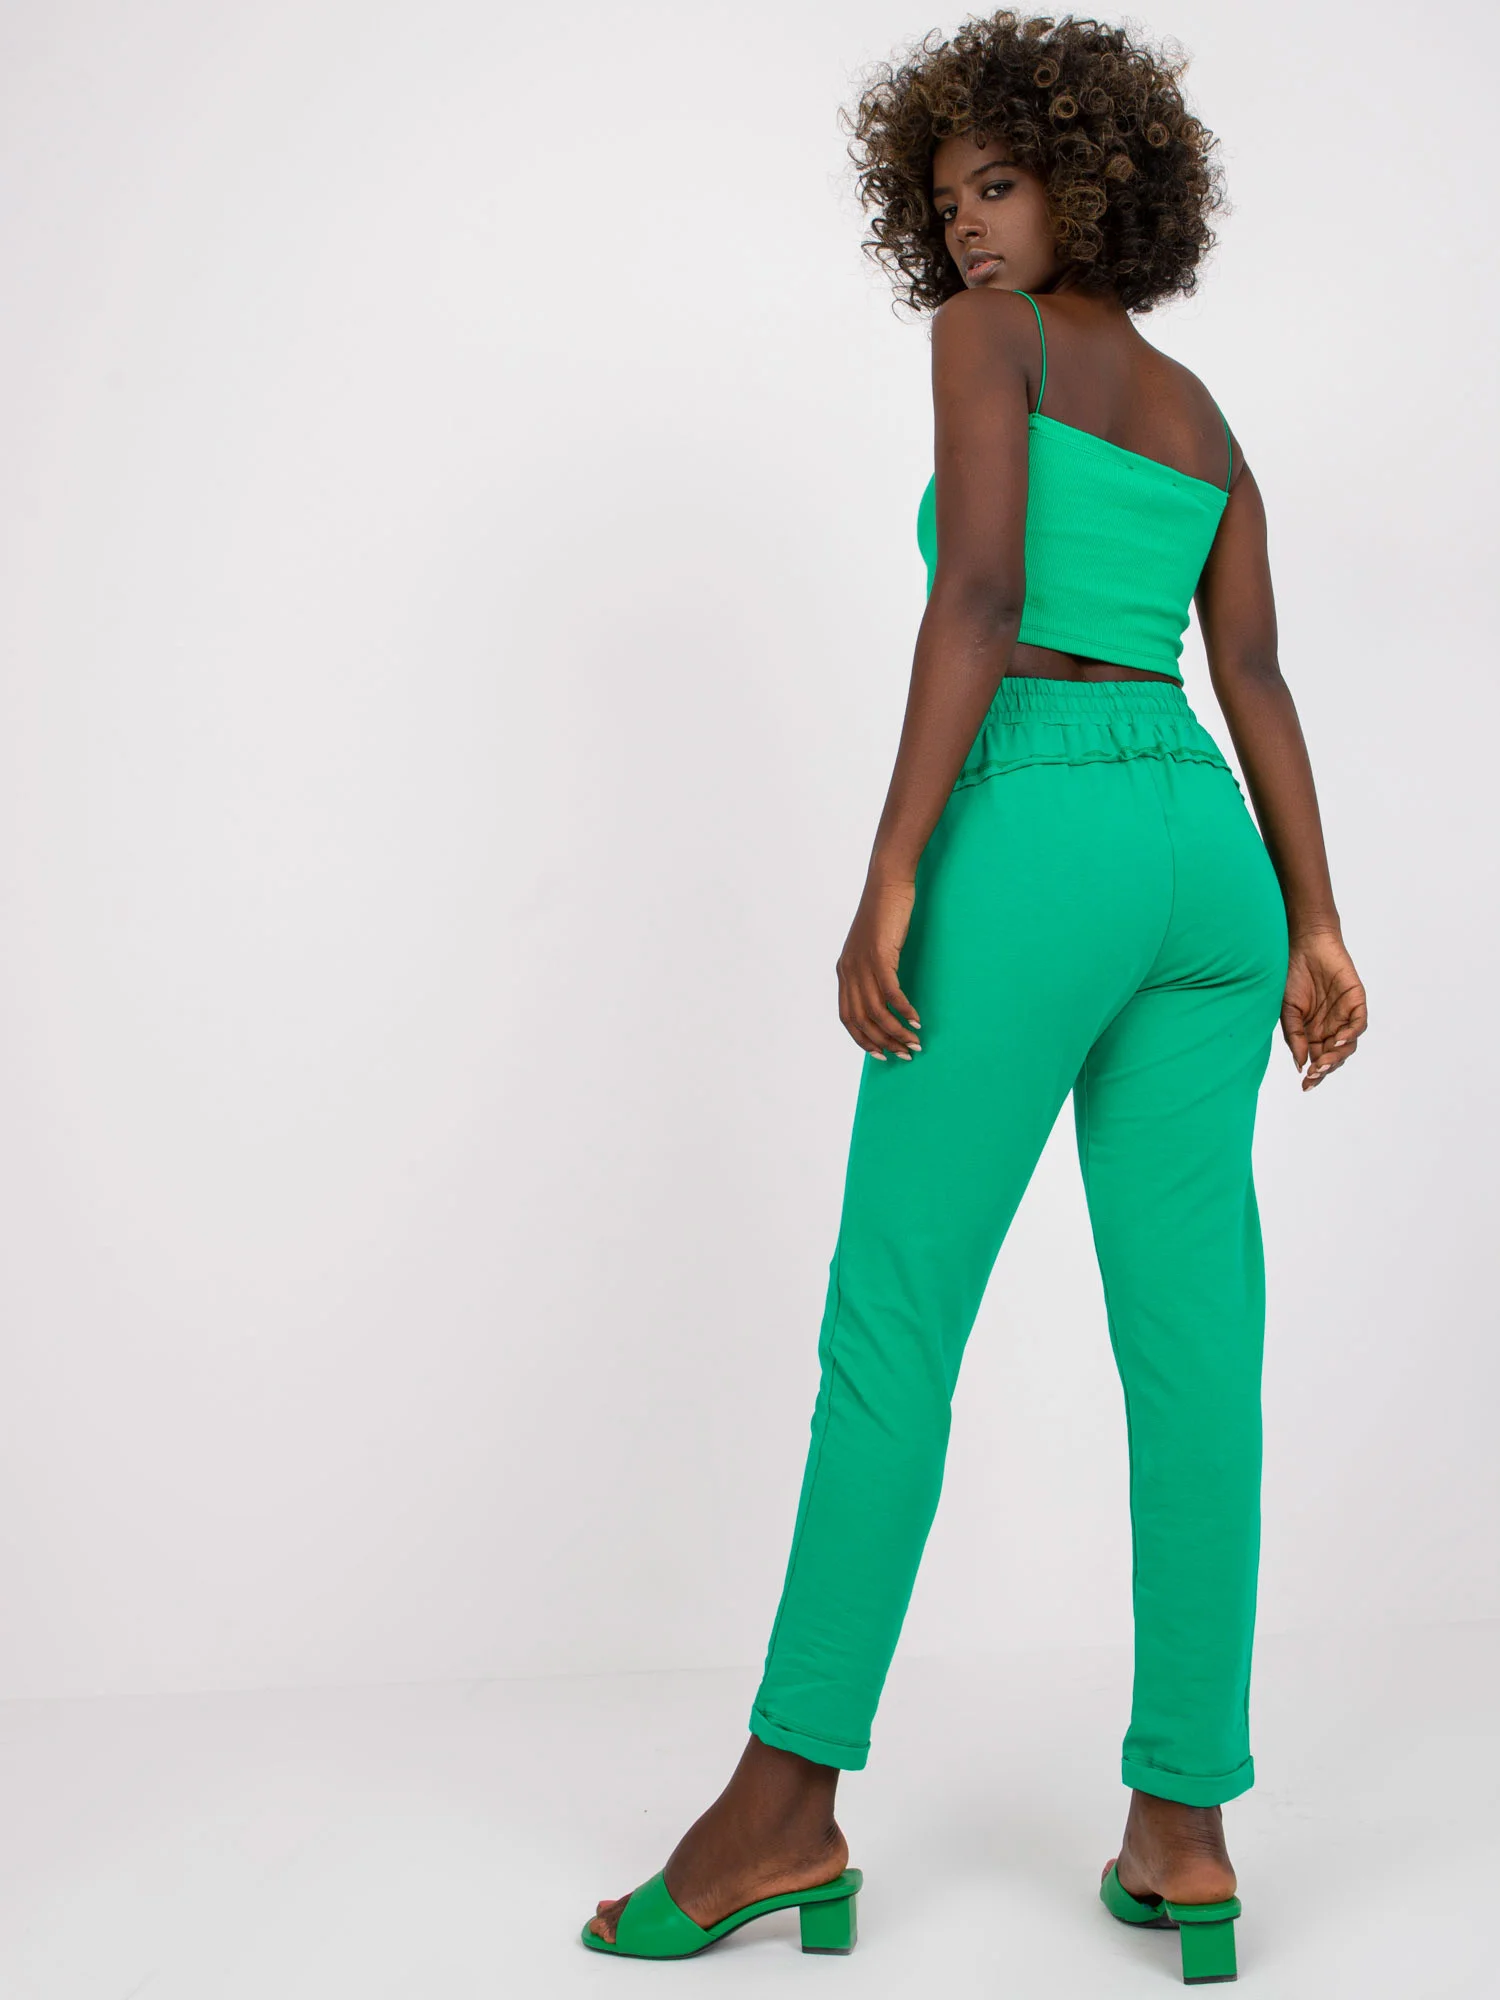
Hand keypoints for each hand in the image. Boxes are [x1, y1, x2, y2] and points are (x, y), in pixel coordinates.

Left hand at [837, 876, 921, 1059]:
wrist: (886, 883)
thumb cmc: (884, 913)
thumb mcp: (871, 946)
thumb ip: (871, 969)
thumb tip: (883, 993)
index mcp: (844, 971)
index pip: (847, 1017)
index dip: (863, 1040)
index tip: (881, 1054)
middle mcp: (849, 971)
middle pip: (862, 1020)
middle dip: (883, 1042)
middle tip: (905, 1053)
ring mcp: (863, 964)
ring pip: (877, 1011)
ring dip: (897, 1032)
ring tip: (915, 1043)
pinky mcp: (880, 955)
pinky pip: (891, 993)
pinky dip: (904, 1010)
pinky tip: (917, 1020)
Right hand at [1281, 927, 1366, 1089]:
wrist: (1302, 945)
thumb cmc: (1291, 975)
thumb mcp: (1287, 1011)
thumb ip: (1295, 1037)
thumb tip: (1301, 1065)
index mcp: (1313, 1032)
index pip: (1318, 1059)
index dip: (1314, 1074)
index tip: (1306, 1085)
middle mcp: (1331, 1026)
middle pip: (1334, 1055)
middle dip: (1325, 1068)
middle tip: (1315, 1075)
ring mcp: (1345, 1014)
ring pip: (1348, 1044)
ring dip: (1338, 1055)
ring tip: (1324, 1062)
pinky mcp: (1356, 1000)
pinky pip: (1359, 1023)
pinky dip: (1352, 1034)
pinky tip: (1339, 1040)